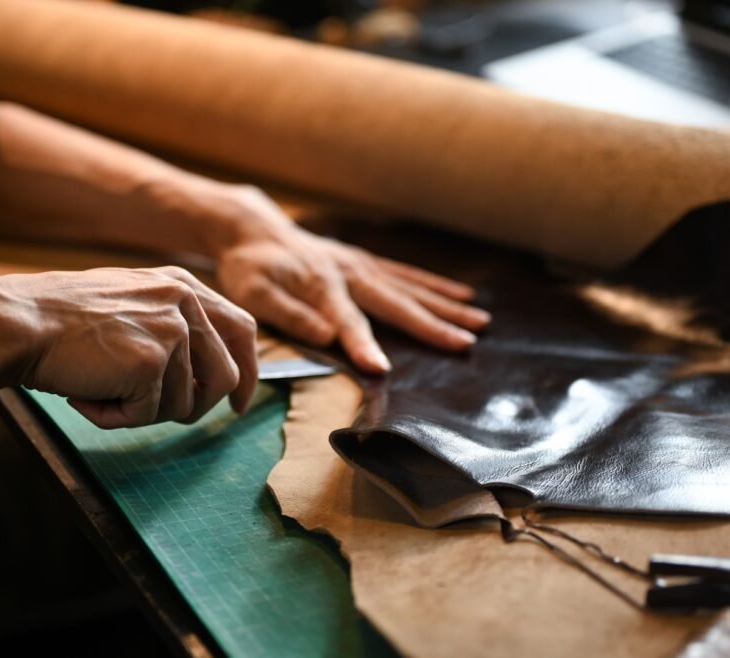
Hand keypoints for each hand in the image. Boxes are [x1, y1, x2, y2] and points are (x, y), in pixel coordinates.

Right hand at [0, 266, 256, 427]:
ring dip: (141, 411)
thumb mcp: (129, 304)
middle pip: (225, 377)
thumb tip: (209, 376)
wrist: (19, 321)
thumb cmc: (61, 321)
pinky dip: (116, 417)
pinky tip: (87, 394)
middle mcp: (184, 302)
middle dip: (197, 407)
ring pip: (184, 404)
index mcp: (182, 286)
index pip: (241, 329)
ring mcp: (172, 331)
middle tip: (160, 414)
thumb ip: (170, 326)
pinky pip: (148, 415)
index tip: (240, 401)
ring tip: (99, 388)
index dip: (248, 370)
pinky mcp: (152, 362)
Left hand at [212, 187, 489, 372]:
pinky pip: (408, 275)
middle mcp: (350, 273)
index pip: (346, 322)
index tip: (383, 370)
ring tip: (480, 322)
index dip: (363, 347)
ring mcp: (362, 265)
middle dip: (432, 325)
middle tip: (466, 344)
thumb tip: (324, 336)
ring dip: (446, 306)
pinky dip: (437, 286)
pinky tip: (463, 296)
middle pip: (396, 303)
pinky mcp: (367, 261)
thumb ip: (288, 314)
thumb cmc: (249, 267)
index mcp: (321, 286)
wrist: (254, 228)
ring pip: (411, 288)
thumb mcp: (252, 293)